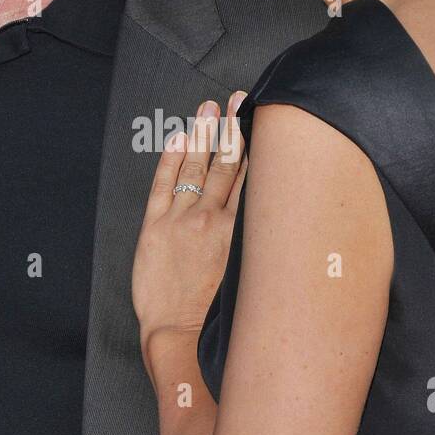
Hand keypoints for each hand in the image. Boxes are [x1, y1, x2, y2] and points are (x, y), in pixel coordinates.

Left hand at [133, 92, 247, 350]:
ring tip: (210, 108)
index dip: (256, 145)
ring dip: (205, 135)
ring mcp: (182, 220)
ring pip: (197, 168)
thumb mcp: (251, 280)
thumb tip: (279, 224)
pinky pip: (164, 184)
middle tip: (239, 98)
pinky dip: (172, 159)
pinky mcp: (155, 228)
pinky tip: (180, 138)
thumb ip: (261, 246)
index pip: (251, 178)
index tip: (262, 119)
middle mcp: (214, 219)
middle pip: (227, 164)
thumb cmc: (220, 319)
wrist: (181, 336)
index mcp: (241, 232)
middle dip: (234, 128)